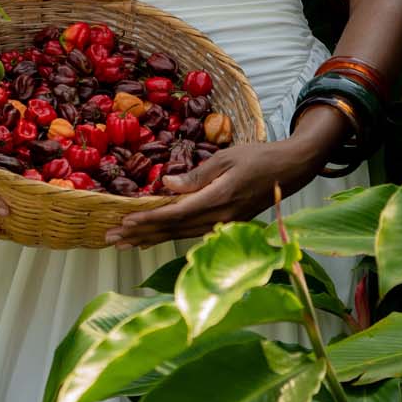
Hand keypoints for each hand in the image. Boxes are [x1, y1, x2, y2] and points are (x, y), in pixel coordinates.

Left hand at [103, 136, 320, 249]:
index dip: (147, 220)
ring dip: (151, 239)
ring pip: (180, 235)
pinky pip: (192, 233)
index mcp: (218, 198)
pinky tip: (155, 238)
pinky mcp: (227, 224)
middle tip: (111, 238)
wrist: (290, 170)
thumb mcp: (225, 157)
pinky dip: (170, 236)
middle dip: (140, 234)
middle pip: (173, 230)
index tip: (123, 223)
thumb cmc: (259, 157)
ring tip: (125, 243)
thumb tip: (165, 184)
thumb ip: (195, 174)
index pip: (175, 214)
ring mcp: (224, 224)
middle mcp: (219, 218)